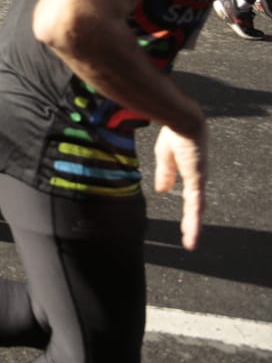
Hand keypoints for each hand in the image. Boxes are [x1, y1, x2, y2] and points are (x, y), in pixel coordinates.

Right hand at [154, 124, 206, 250]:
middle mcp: (198, 179)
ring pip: (197, 209)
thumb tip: (163, 190)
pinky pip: (195, 203)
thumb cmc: (174, 133)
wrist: (182, 119)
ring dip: (193, 227)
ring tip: (190, 243)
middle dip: (192, 223)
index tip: (186, 223)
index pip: (192, 197)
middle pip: (196, 206)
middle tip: (189, 239)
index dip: (190, 210)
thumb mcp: (165, 157)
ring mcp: (199, 179)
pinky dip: (193, 218)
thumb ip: (165, 174)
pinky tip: (191, 229)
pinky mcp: (196, 179)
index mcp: (191, 173)